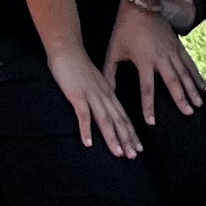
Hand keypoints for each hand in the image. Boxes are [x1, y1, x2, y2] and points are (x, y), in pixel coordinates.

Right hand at [46, 39, 142, 158]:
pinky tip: (88, 143)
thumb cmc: (78, 66)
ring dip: (112, 138)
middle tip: (134, 155)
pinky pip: (83, 115)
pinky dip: (86, 129)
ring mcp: (91, 96)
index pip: (123, 116)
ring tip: (118, 153)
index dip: (131, 133)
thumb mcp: (94, 82)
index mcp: (108, 93)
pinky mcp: (77, 95)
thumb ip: (100, 95)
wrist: (67, 49)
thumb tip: (104, 109)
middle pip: (118, 120)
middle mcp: (104, 96)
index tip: (138, 147)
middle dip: (127, 139)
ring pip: (105, 120)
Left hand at [108, 0, 205, 119]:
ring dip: (192, 89)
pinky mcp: (178, 45)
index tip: (152, 122)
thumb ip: (110, 74)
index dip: (149, 106)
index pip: (147, 89)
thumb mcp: (113, 52)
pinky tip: (201, 86)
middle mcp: (161, 58)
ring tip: (198, 104)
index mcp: (144, 61)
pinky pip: (189, 63)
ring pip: (185, 73)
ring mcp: (172, 51)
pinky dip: (196, 75)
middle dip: (181, 99)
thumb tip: (107, 92)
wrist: (140, 6)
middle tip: (188, 113)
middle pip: (173, 82)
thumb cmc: (124, 30)